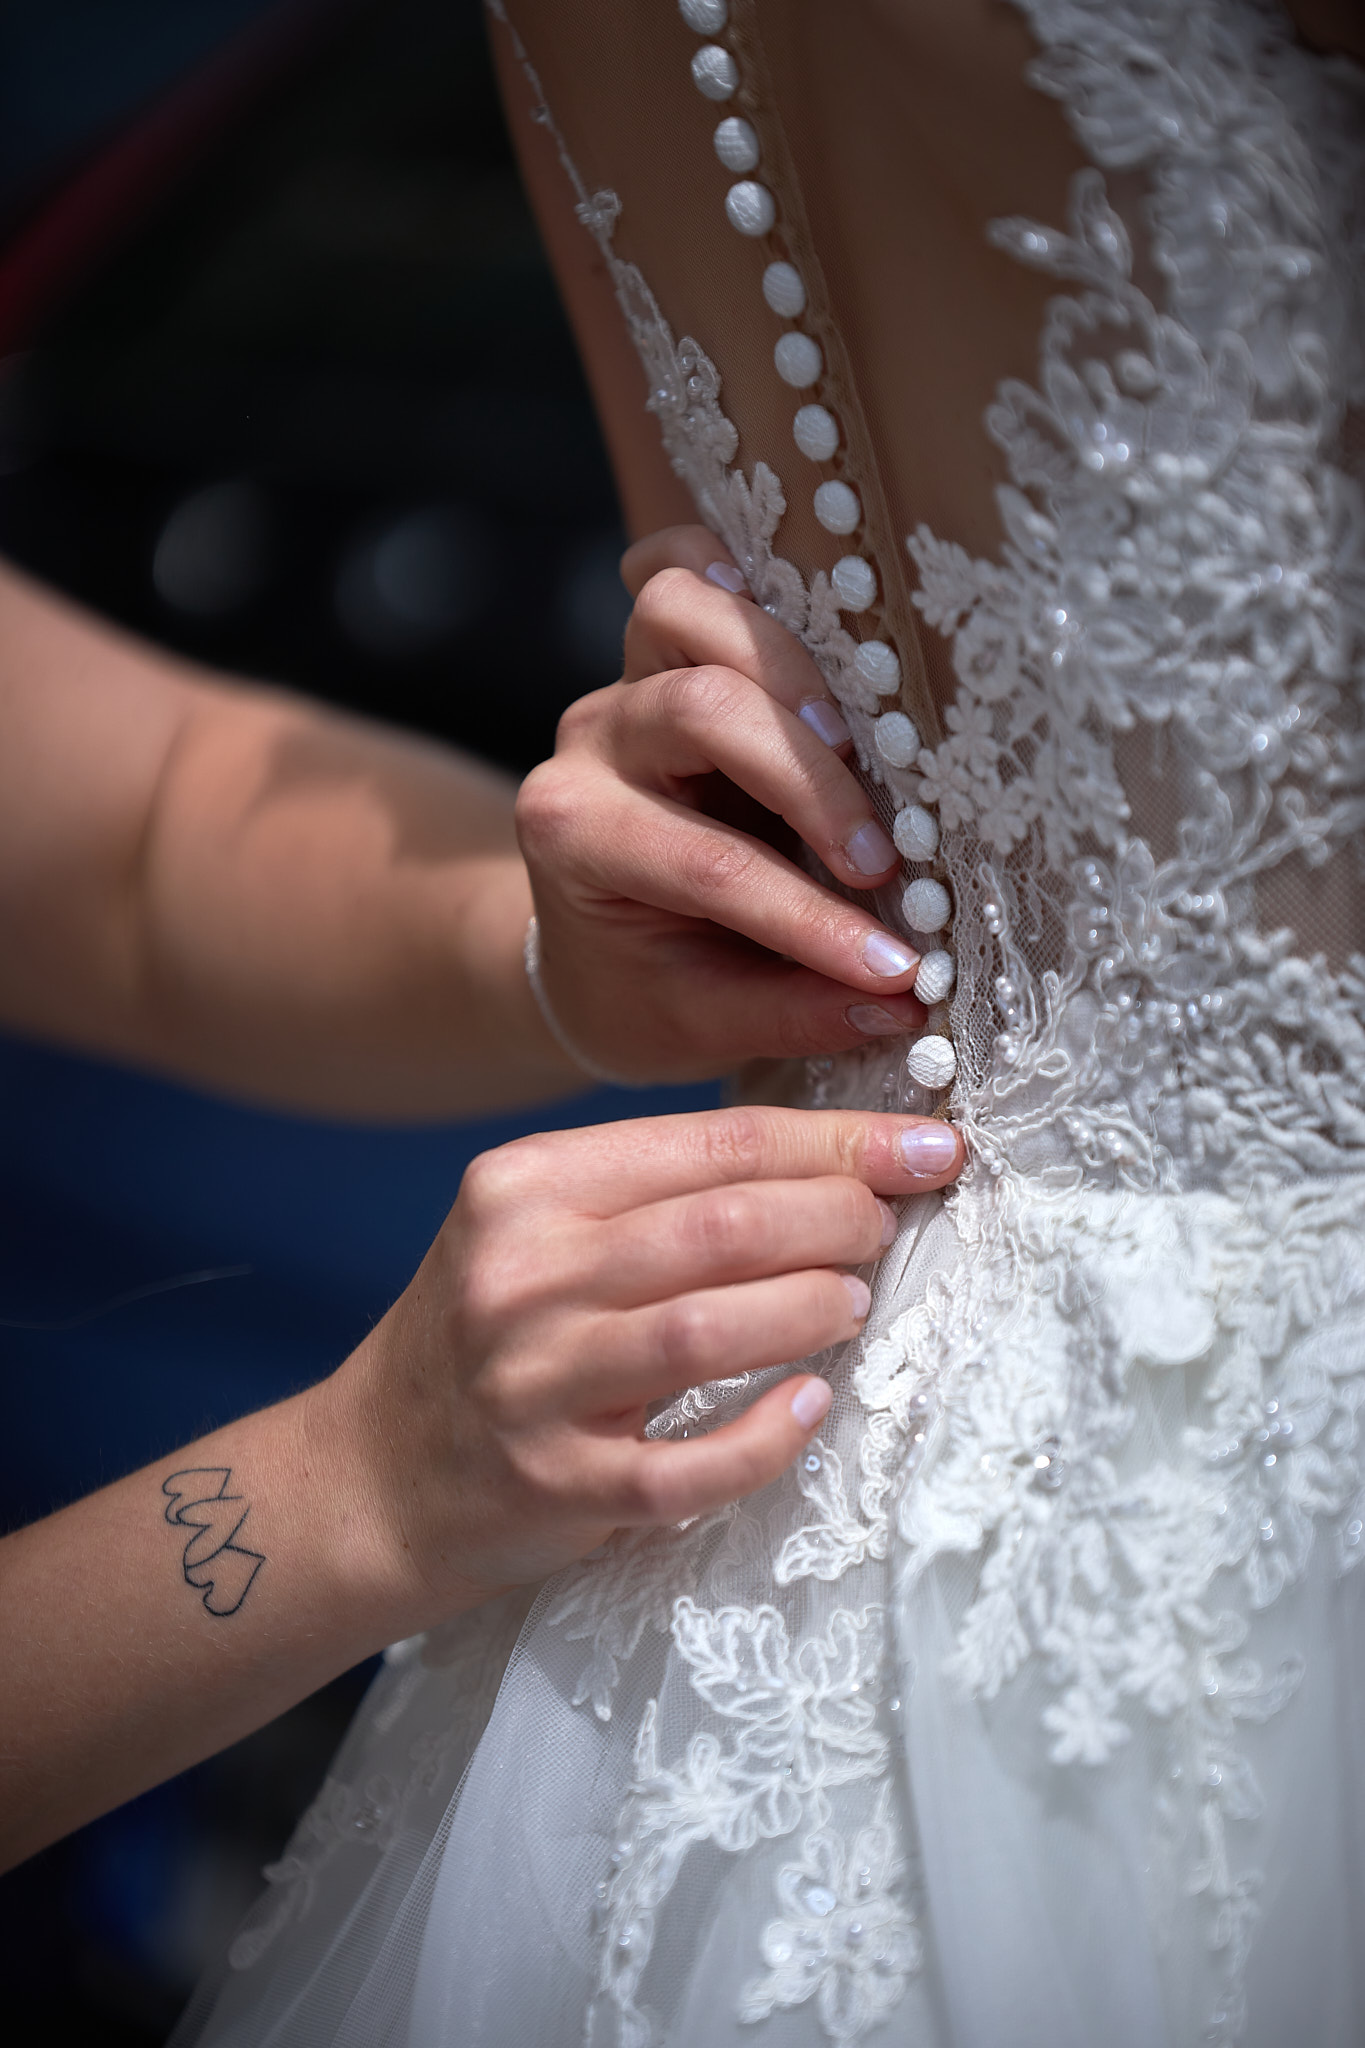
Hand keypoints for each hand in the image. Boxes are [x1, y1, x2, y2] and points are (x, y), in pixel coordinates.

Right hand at [333, 1103, 962, 1614]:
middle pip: (726, 1227)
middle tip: (883, 1228)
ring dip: (812, 1310)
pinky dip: (768, 1435)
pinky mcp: (556, 1486)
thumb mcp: (535, 1230)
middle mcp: (520, 1275)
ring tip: (851, 1301)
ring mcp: (533, 1386)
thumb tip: (830, 1164)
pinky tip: (810, 1406)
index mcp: (524, 1187)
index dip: (838, 1143)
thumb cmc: (487, 1336)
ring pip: (712, 1331)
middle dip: (841, 1219)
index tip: (924, 1144)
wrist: (373, 1473)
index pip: (714, 1144)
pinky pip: (692, 1467)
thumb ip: (655, 1192)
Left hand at [516, 525, 923, 1081]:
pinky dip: (732, 573)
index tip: (898, 969)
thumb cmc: (643, 988)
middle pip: (700, 709)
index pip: (711, 868)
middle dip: (809, 783)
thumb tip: (906, 1002)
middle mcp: (591, 747)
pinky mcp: (657, 649)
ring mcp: (622, 684)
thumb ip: (793, 1012)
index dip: (813, 918)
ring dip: (786, 666)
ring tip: (858, 743)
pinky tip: (801, 617)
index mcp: (579, 844)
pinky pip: (677, 564)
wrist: (585, 951)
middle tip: (883, 860)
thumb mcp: (699, 1027)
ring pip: (683, 609)